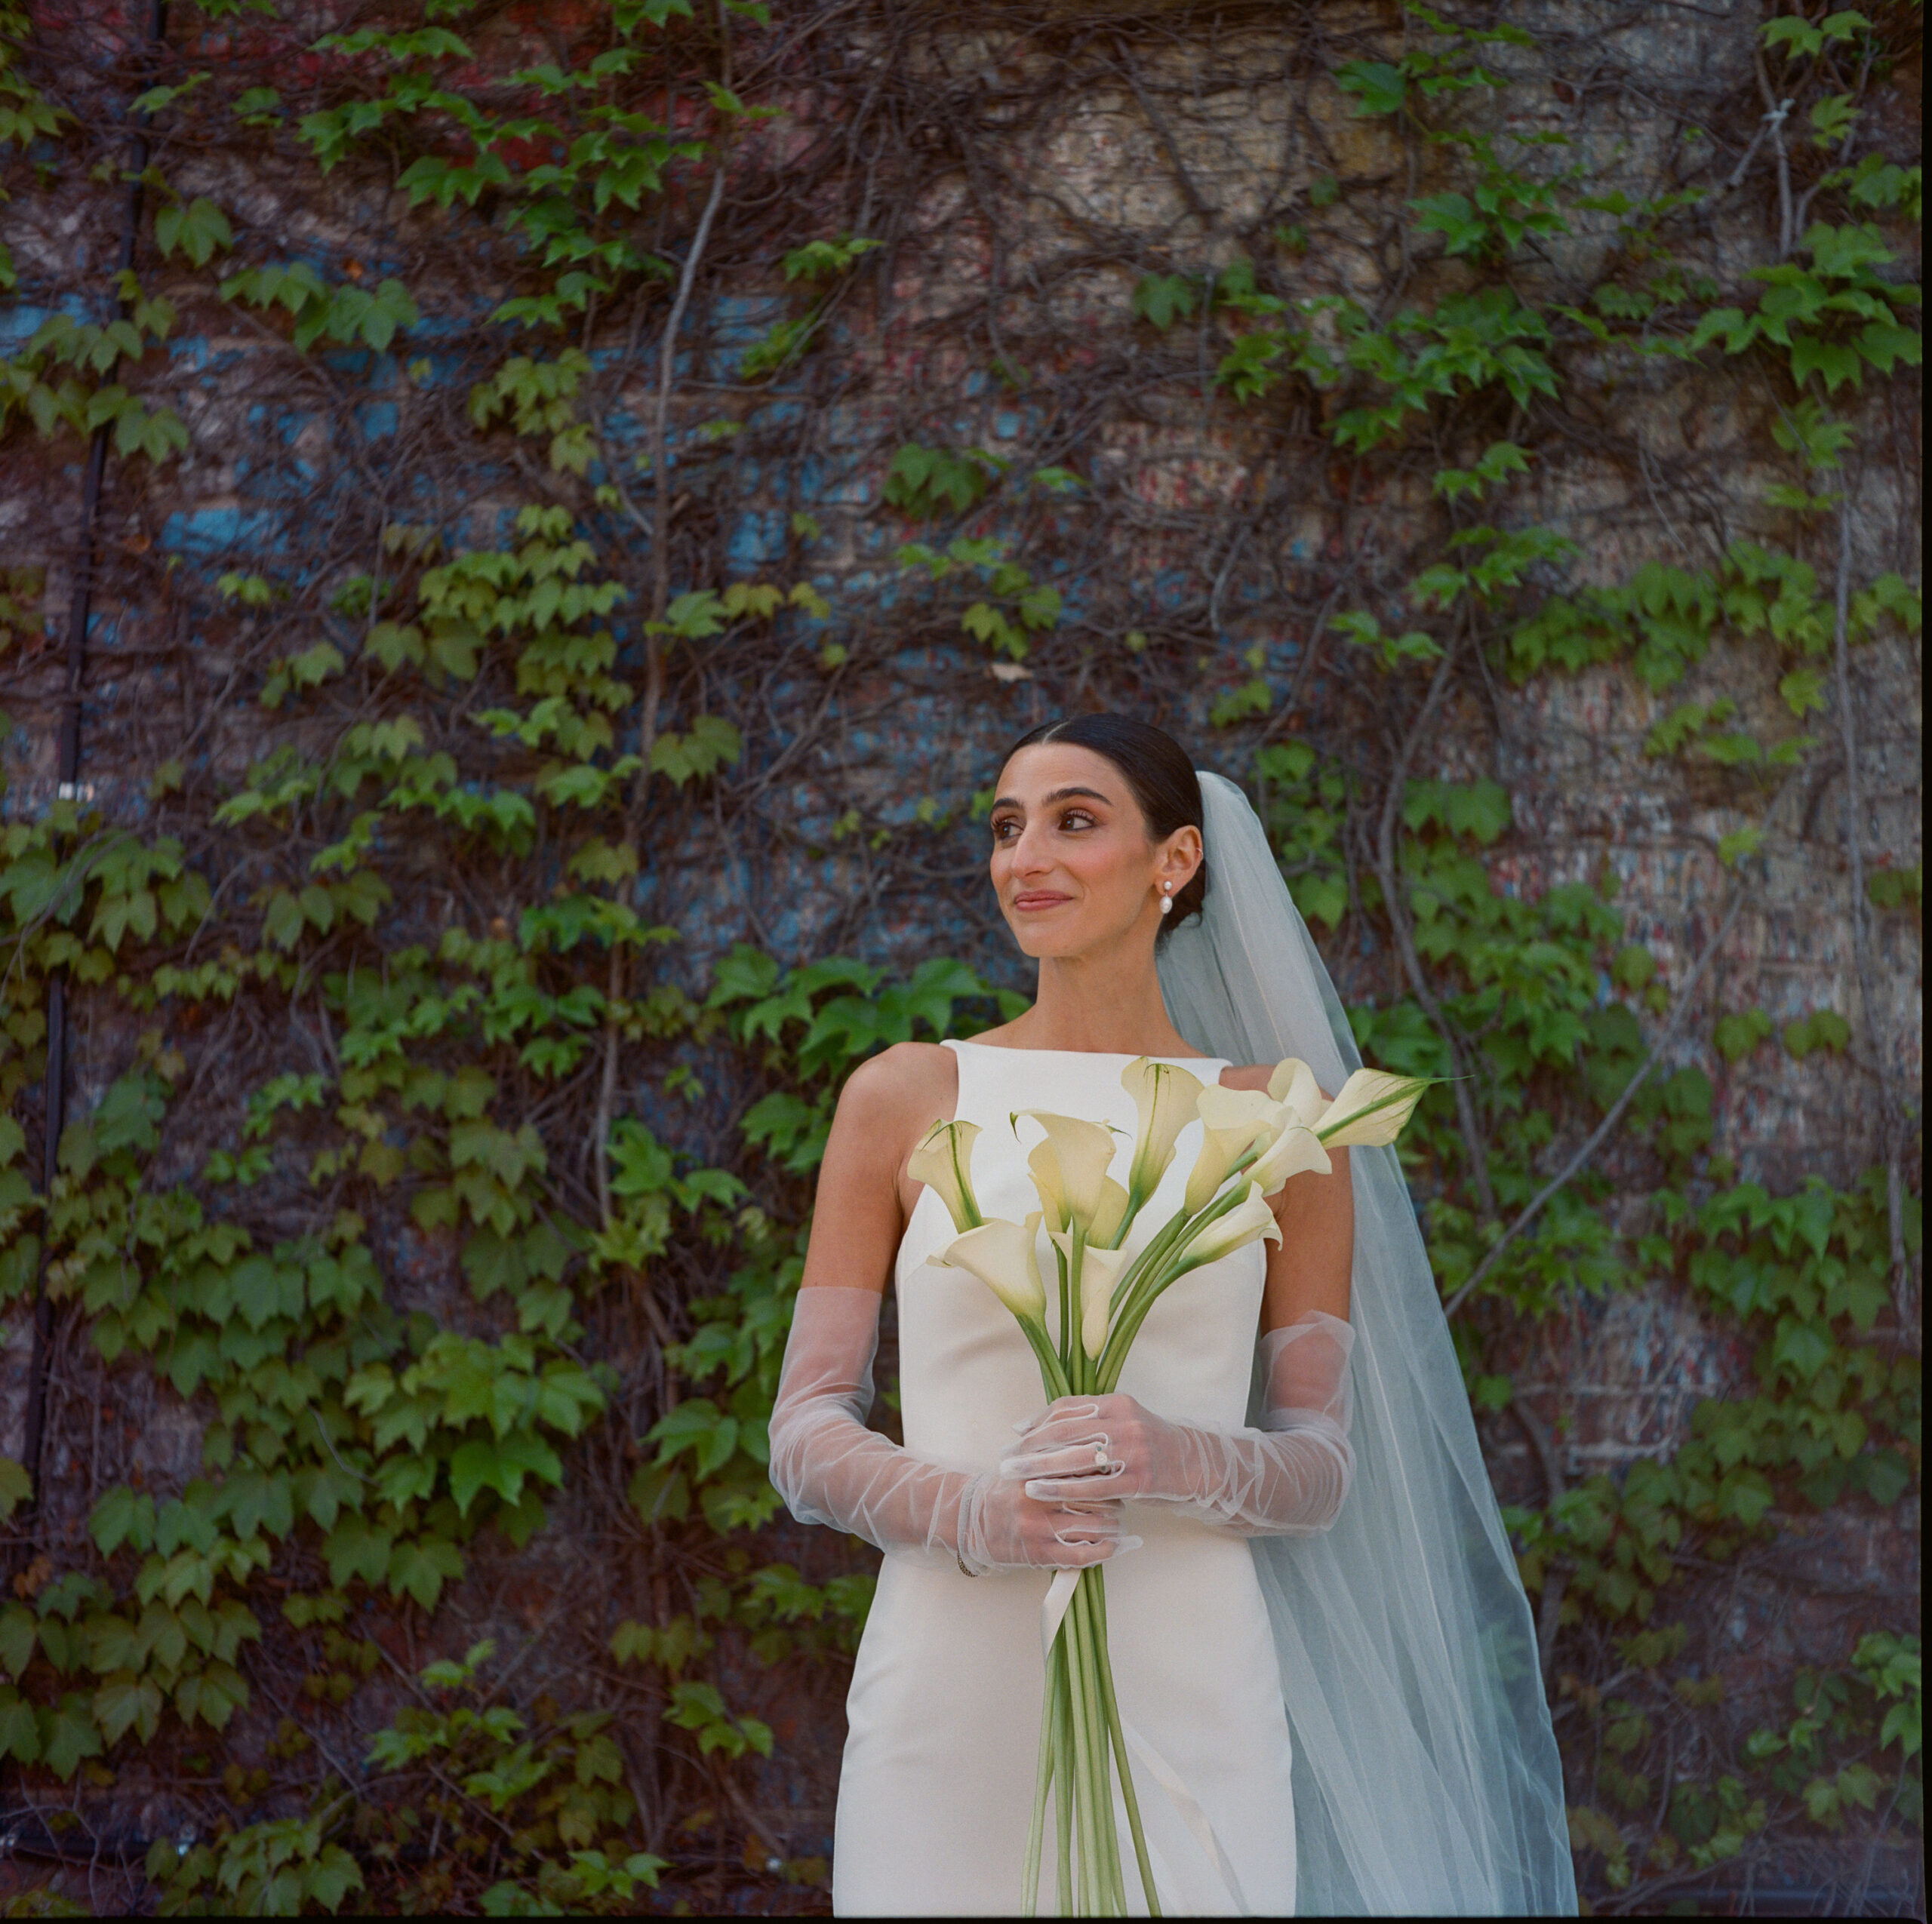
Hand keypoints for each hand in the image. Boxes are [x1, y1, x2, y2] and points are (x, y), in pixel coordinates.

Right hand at [957, 1467, 1134, 1573]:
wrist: (971, 1520)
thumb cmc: (1002, 1491)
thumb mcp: (1024, 1465)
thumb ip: (1053, 1458)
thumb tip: (1095, 1450)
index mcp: (1035, 1472)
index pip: (1082, 1467)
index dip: (1105, 1470)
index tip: (1115, 1471)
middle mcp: (1038, 1499)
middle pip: (1094, 1496)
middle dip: (1114, 1498)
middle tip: (1121, 1498)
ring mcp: (1039, 1528)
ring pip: (1093, 1526)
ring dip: (1113, 1525)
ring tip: (1118, 1521)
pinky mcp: (1039, 1554)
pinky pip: (1081, 1555)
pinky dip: (1103, 1551)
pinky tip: (1112, 1546)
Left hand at [1002, 1393, 1193, 1504]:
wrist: (1194, 1465)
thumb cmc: (1148, 1446)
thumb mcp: (1123, 1422)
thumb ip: (1088, 1421)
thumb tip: (1035, 1426)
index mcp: (1117, 1402)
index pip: (1067, 1407)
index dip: (1038, 1420)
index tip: (1015, 1433)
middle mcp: (1124, 1421)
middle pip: (1065, 1431)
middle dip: (1030, 1446)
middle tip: (1005, 1459)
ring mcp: (1132, 1450)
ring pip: (1074, 1457)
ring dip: (1038, 1468)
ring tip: (1014, 1476)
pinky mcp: (1137, 1480)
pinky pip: (1091, 1485)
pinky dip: (1061, 1488)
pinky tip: (1040, 1492)